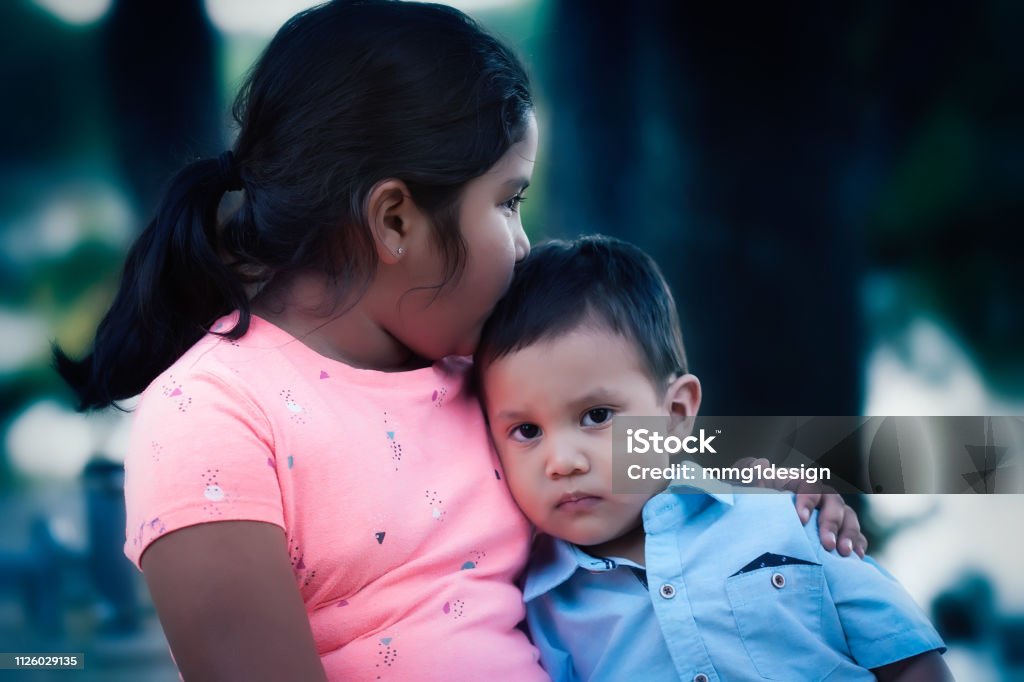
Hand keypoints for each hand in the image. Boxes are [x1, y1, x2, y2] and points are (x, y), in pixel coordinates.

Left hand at [732, 457, 867, 557]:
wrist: (757, 528)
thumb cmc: (753, 506)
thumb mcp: (746, 491)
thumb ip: (751, 477)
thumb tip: (761, 463)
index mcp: (797, 483)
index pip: (808, 486)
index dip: (807, 500)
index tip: (800, 519)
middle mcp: (818, 496)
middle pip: (833, 502)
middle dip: (831, 523)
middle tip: (827, 544)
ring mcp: (831, 513)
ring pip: (848, 517)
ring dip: (848, 534)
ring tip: (843, 553)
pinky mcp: (839, 532)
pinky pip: (856, 535)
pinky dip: (858, 544)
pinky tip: (856, 558)